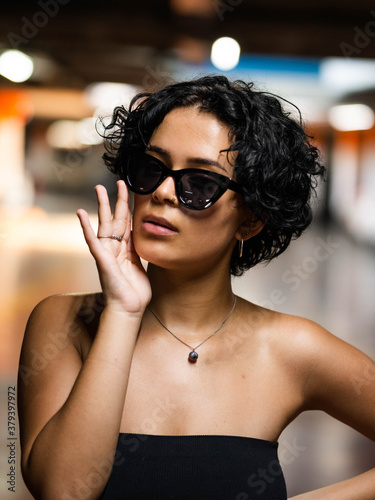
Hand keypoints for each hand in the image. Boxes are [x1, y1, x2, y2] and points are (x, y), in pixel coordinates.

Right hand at [76, 180, 151, 314]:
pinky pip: (92, 241)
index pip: (128, 222)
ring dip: (102, 205)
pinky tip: (80, 213)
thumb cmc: (136, 292)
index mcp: (126, 248)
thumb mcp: (142, 265)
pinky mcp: (101, 259)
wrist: (129, 309)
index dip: (130, 206)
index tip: (132, 190)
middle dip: (118, 199)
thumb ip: (141, 250)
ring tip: (99, 188)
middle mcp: (115, 247)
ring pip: (105, 224)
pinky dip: (85, 227)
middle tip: (119, 181)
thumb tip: (147, 237)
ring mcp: (107, 252)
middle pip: (117, 218)